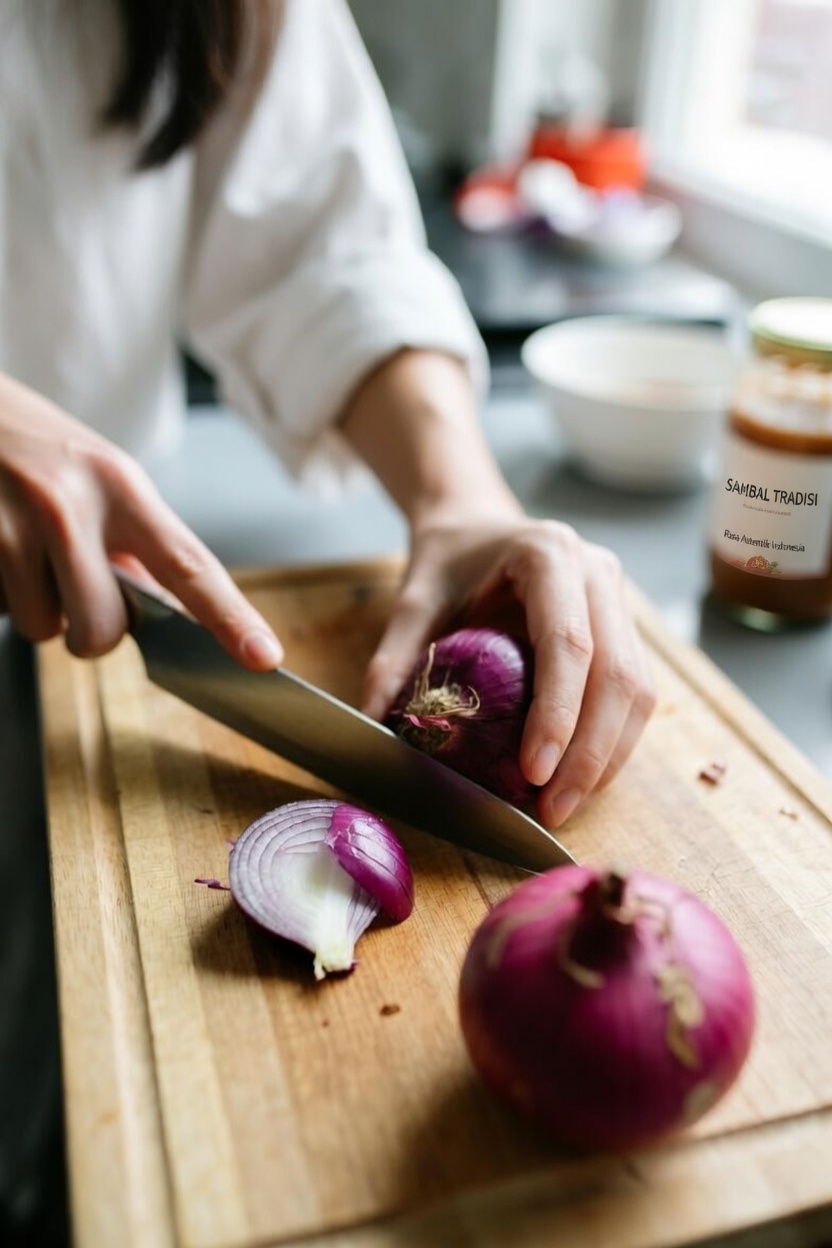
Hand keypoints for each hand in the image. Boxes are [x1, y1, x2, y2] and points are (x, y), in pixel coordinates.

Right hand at [0, 373, 282, 668]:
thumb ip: (135, 540)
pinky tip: (1, 553)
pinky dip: (4, 595)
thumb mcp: (98, 474)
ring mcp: (11, 527)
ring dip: (38, 609)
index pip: (188, 565)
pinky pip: (2, 613)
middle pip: (104, 629)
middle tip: (73, 584)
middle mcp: (69, 505)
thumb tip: (169, 607)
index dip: (230, 617)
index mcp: (119, 485)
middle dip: (91, 630)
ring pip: (45, 630)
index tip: (263, 657)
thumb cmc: (32, 444)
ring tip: (24, 551)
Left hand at [362, 515, 655, 829]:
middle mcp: (598, 573)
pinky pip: (636, 696)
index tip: (534, 774)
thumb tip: (377, 727)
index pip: (569, 644)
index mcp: (550, 555)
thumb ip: (395, 659)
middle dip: (589, 754)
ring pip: (638, 692)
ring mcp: (620, 601)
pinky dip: (612, 744)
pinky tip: (579, 780)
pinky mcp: (626, 630)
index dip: (558, 715)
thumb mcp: (412, 601)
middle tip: (552, 809)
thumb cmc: (448, 563)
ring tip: (565, 806)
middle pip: (618, 676)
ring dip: (607, 758)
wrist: (475, 528)